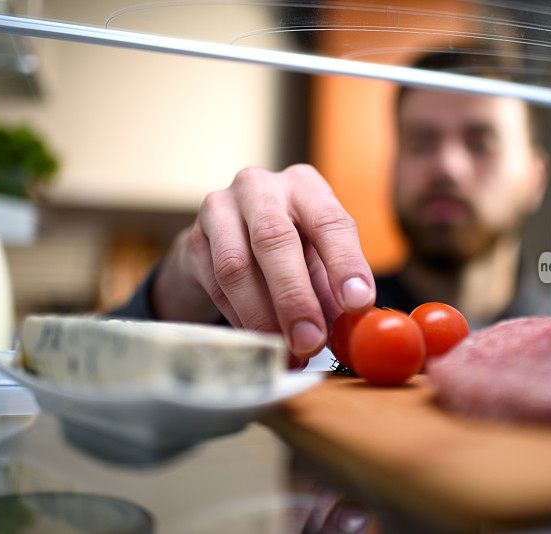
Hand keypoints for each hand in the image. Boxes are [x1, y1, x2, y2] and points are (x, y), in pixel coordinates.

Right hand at [153, 164, 375, 357]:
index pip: (329, 221)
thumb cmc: (289, 247)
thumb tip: (349, 327)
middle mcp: (260, 188)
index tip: (357, 304)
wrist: (226, 237)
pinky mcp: (193, 240)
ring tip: (286, 352)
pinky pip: (215, 286)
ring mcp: (219, 210)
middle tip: (311, 341)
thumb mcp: (318, 257)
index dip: (345, 264)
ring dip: (263, 316)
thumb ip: (332, 287)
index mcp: (304, 186)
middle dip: (295, 298)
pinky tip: (260, 339)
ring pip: (237, 267)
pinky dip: (240, 318)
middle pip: (274, 240)